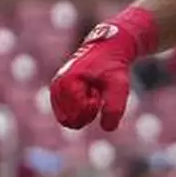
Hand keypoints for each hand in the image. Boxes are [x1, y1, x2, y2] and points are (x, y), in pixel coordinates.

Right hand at [49, 8, 154, 130]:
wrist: (109, 48)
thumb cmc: (114, 67)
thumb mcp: (120, 86)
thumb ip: (114, 107)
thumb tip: (107, 128)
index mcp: (67, 83)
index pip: (77, 116)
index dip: (93, 108)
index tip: (99, 91)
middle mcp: (56, 85)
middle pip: (69, 121)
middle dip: (87, 112)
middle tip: (97, 93)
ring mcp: (55, 88)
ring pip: (67, 119)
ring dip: (83, 109)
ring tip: (93, 91)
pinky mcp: (58, 91)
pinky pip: (66, 113)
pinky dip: (80, 107)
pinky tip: (89, 91)